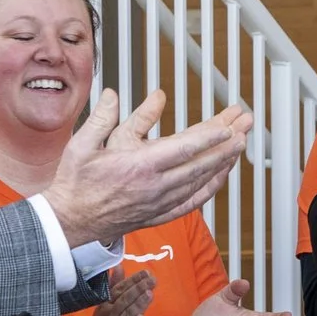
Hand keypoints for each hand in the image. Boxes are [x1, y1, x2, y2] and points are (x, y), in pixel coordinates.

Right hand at [45, 90, 250, 246]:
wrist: (70, 221)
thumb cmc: (75, 182)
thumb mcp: (82, 144)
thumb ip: (103, 117)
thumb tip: (115, 93)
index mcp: (138, 166)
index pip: (183, 149)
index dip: (209, 136)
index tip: (228, 126)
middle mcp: (155, 186)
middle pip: (200, 163)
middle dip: (227, 143)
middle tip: (246, 126)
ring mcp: (160, 202)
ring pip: (201, 181)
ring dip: (224, 162)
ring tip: (241, 144)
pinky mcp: (160, 214)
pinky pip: (194, 201)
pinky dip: (211, 187)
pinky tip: (223, 175)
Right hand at [81, 269, 155, 315]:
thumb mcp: (108, 308)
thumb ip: (115, 287)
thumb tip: (119, 266)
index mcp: (106, 306)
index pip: (120, 290)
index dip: (133, 281)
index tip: (146, 272)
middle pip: (123, 300)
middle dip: (137, 288)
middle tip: (151, 279)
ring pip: (125, 315)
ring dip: (137, 304)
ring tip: (149, 293)